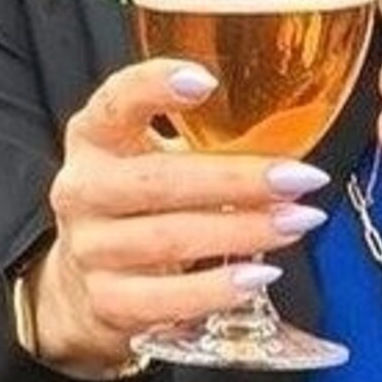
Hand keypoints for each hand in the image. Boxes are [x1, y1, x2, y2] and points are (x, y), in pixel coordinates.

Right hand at [31, 60, 326, 373]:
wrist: (85, 279)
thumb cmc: (141, 203)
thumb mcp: (156, 156)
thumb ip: (206, 140)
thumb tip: (294, 132)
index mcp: (94, 138)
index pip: (115, 102)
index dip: (155, 87)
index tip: (207, 81)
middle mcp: (83, 190)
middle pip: (159, 181)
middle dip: (237, 180)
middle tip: (299, 178)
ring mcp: (90, 249)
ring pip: (170, 239)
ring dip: (242, 232)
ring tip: (296, 222)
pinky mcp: (106, 300)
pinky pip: (166, 299)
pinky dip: (217, 289)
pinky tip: (259, 276)